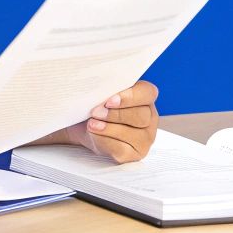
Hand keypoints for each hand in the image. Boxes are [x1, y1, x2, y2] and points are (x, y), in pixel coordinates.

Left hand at [30, 80, 158, 162]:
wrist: (82, 126)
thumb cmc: (95, 104)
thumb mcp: (100, 91)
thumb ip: (105, 85)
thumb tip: (94, 78)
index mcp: (145, 97)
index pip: (148, 93)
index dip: (130, 97)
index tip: (109, 100)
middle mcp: (150, 118)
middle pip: (140, 116)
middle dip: (115, 114)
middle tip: (95, 112)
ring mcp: (145, 138)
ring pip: (132, 134)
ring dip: (108, 128)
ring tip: (91, 123)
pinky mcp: (134, 154)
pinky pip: (122, 150)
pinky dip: (105, 141)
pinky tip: (94, 134)